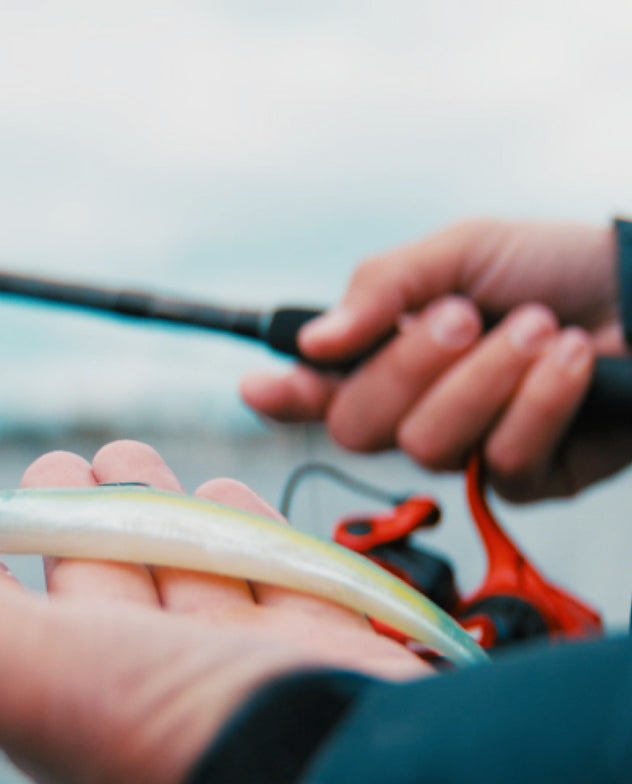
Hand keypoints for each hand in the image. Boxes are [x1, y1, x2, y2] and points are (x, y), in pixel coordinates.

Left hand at [0, 440, 424, 783]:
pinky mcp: (314, 630)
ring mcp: (232, 648)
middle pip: (104, 564)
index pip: (15, 595)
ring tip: (131, 465)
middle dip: (84, 506)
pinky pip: (265, 561)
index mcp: (63, 681)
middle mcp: (144, 667)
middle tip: (71, 461)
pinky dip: (241, 524)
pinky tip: (227, 501)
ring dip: (158, 505)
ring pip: (181, 554)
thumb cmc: (161, 737)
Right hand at [242, 220, 630, 500]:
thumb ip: (385, 288)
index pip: (317, 392)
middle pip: (359, 426)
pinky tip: (574, 360)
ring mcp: (466, 451)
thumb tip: (314, 345)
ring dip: (487, 377)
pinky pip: (503, 460)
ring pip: (429, 445)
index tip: (260, 386)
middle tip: (466, 316)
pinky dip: (540, 400)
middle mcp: (415, 412)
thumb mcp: (461, 253)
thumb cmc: (551, 267)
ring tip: (541, 328)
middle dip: (409, 368)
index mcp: (389, 358)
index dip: (283, 396)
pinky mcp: (525, 480)